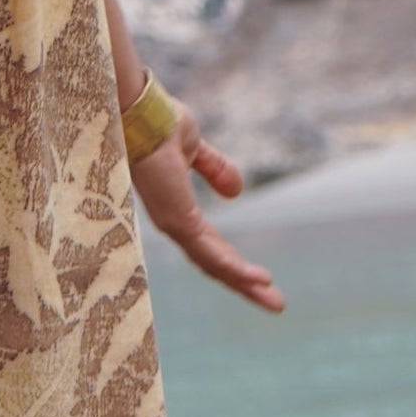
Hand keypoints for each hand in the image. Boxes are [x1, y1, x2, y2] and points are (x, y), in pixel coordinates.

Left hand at [129, 99, 285, 313]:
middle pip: (215, 263)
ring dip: (246, 284)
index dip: (236, 263)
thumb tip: (236, 193)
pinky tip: (257, 280)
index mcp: (177, 208)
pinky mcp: (177, 221)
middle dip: (245, 284)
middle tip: (274, 304)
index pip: (211, 245)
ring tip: (274, 303)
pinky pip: (210, 253)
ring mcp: (174, 224)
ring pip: (215, 265)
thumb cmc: (157, 124)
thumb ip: (215, 169)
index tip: (262, 278)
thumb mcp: (195, 149)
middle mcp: (174, 222)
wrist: (141, 112)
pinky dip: (235, 269)